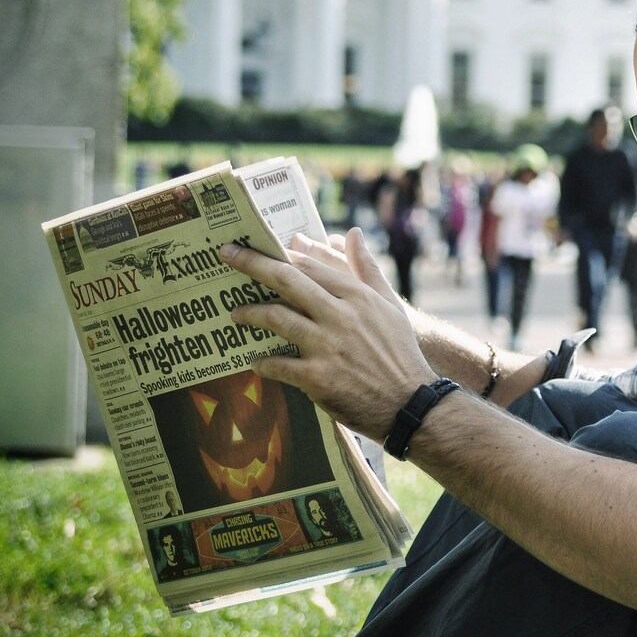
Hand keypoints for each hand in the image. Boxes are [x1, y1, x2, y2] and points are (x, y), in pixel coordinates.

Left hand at [220, 227, 436, 441]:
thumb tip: (354, 233)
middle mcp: (341, 316)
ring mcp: (328, 346)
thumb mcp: (390, 305)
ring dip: (249, 313)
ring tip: (235, 314)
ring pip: (276, 318)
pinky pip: (278, 364)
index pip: (310, 266)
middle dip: (251, 264)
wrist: (409, 403)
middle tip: (226, 255)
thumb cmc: (400, 352)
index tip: (255, 246)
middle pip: (286, 281)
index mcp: (358, 296)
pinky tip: (256, 361)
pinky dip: (262, 362)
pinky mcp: (318, 378)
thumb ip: (368, 268)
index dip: (278, 254)